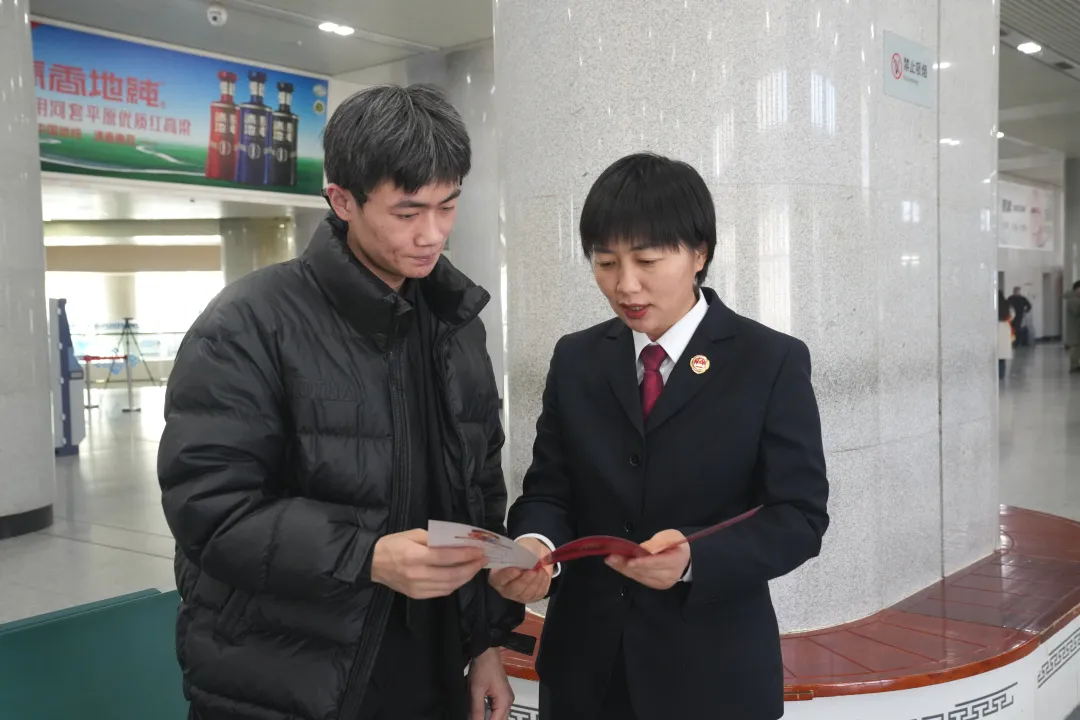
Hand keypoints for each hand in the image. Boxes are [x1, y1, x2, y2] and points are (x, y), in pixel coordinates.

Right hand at [370, 529, 486, 599]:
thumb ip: (434, 538)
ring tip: (476, 568)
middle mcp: (417, 574)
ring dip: (466, 577)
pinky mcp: (417, 595)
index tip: (480, 550)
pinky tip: (462, 577)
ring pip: (449, 586)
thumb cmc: (392, 544)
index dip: (466, 554)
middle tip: (483, 559)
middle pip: (452, 574)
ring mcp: (417, 588)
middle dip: (471, 567)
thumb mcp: (412, 534)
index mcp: (415, 556)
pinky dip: (455, 585)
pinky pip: (441, 592)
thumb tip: (455, 542)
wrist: (372, 564)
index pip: (446, 557)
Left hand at [468, 647, 513, 719]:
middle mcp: (509, 702)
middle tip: (474, 719)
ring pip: (498, 716)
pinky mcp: (502, 694)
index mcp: (504, 702)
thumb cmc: (482, 669)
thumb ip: (476, 710)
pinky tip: (479, 712)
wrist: (486, 651)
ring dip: (487, 718)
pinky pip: (496, 709)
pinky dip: (488, 713)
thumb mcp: (476, 690)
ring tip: (475, 717)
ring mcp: (506, 698)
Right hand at [489, 537, 552, 603]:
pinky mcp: (532, 598)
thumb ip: (516, 556)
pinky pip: (538, 594)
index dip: (508, 575)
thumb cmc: (522, 553)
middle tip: (533, 571)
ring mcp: (519, 596)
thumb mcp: (517, 550)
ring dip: (536, 581)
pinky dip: (542, 584)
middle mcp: (506, 589)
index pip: (500, 578)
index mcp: (498, 576)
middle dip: (525, 580)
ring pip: (528, 593)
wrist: (535, 555)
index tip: (517, 570)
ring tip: (541, 570)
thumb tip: (522, 560)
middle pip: (515, 589)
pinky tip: (543, 574)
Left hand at [605, 529, 690, 589]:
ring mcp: (661, 582)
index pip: (658, 563)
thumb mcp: (670, 537)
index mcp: (675, 561)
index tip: (630, 561)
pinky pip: (638, 578)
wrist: (683, 559)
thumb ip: (657, 543)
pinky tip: (617, 565)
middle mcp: (669, 575)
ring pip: (639, 576)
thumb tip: (642, 549)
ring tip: (611, 560)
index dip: (643, 562)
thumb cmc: (676, 544)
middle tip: (612, 557)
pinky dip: (627, 571)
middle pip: (645, 571)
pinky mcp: (653, 584)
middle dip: (627, 564)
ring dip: (623, 568)